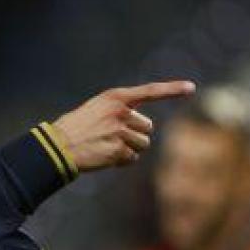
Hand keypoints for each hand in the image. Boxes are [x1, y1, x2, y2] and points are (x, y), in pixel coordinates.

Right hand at [50, 81, 195, 172]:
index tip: (192, 87)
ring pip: (143, 144)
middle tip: (113, 137)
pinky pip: (132, 158)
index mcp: (116, 97)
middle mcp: (121, 111)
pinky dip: (122, 161)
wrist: (57, 146)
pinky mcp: (118, 150)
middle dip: (135, 135)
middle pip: (147, 127)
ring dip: (130, 149)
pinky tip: (105, 156)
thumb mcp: (97, 109)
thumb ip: (121, 111)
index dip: (173, 89)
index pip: (150, 91)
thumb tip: (146, 126)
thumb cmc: (76, 128)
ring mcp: (120, 131)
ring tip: (108, 147)